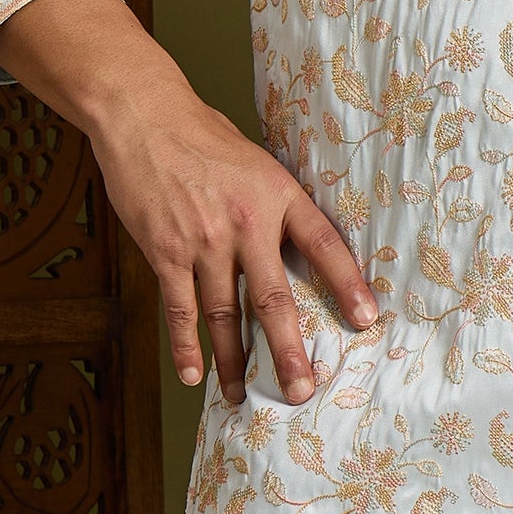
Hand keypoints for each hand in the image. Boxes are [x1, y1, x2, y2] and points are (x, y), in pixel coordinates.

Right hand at [89, 84, 380, 404]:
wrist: (145, 118)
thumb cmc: (202, 134)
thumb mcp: (256, 160)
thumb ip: (274, 203)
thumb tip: (293, 244)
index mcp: (277, 194)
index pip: (323, 244)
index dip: (347, 283)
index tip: (366, 319)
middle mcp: (246, 223)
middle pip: (274, 298)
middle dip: (289, 350)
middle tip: (302, 390)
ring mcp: (204, 242)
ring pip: (225, 314)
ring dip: (234, 360)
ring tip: (242, 395)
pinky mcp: (166, 252)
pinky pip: (180, 309)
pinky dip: (186, 345)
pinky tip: (193, 373)